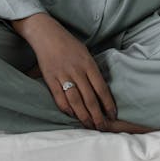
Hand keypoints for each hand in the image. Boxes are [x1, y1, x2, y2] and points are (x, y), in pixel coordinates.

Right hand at [21, 15, 116, 130]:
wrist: (47, 34)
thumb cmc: (68, 44)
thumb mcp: (85, 53)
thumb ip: (92, 70)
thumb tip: (100, 90)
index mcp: (88, 63)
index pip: (101, 88)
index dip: (108, 104)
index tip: (112, 115)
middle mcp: (77, 70)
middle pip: (90, 98)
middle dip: (97, 115)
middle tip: (102, 127)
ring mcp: (63, 75)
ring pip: (76, 101)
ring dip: (83, 116)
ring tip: (89, 125)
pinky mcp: (50, 78)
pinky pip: (60, 98)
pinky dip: (67, 109)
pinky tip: (72, 115)